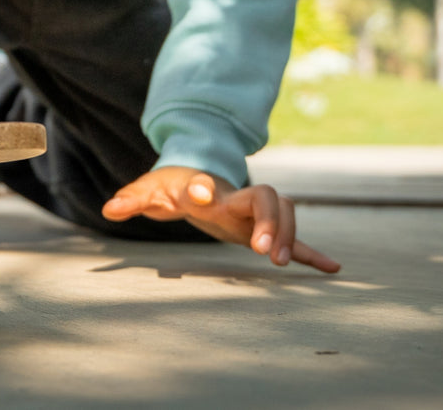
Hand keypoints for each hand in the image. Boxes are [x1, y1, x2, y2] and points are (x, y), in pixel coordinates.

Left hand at [101, 166, 340, 272]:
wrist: (196, 174)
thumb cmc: (170, 186)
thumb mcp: (148, 192)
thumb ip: (132, 199)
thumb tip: (109, 209)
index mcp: (206, 189)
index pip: (209, 184)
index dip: (205, 189)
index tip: (204, 194)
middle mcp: (236, 198)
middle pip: (266, 197)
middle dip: (270, 220)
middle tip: (264, 249)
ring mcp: (253, 213)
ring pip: (286, 212)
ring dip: (291, 236)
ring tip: (283, 264)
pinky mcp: (264, 230)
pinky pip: (295, 239)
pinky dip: (312, 252)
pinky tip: (332, 268)